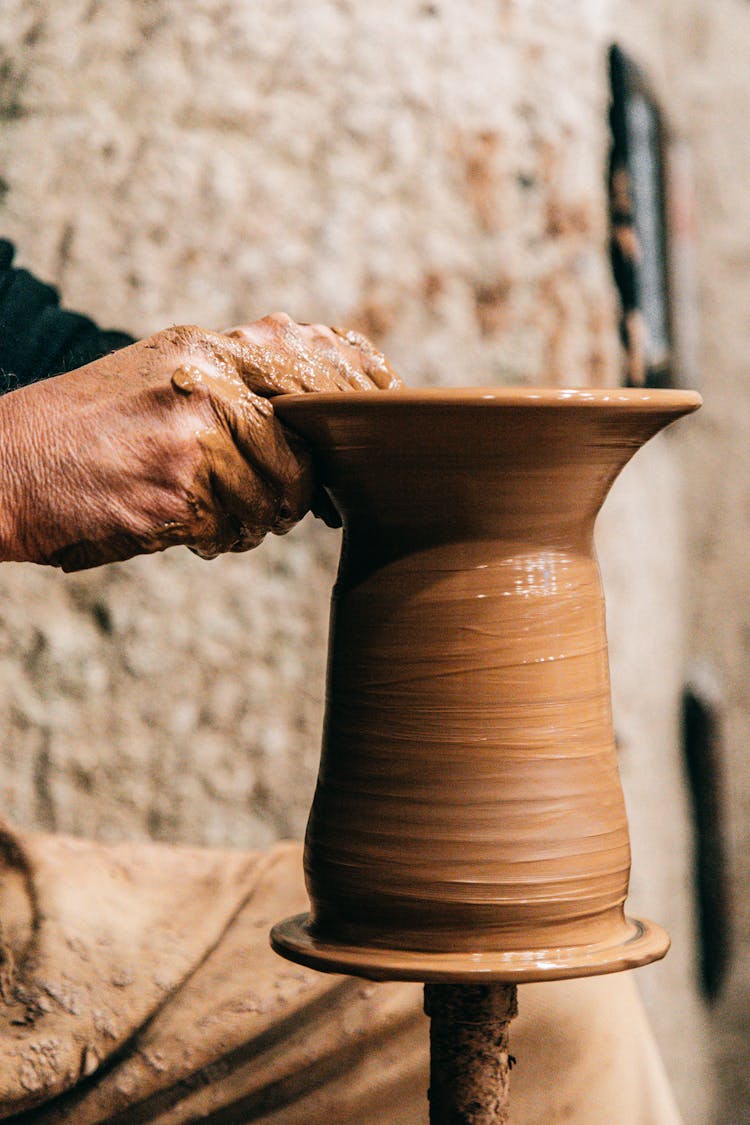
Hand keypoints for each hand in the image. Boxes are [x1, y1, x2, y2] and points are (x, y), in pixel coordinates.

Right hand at [0, 316, 401, 570]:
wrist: (4, 466)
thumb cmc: (87, 430)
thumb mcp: (160, 376)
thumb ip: (235, 382)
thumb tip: (319, 409)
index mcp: (206, 347)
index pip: (317, 356)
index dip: (364, 385)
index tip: (390, 409)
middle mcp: (206, 381)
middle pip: (305, 447)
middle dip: (300, 488)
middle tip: (284, 504)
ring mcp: (192, 434)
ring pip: (274, 497)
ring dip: (250, 520)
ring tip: (207, 512)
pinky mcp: (176, 490)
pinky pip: (233, 530)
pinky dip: (216, 539)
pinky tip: (181, 525)